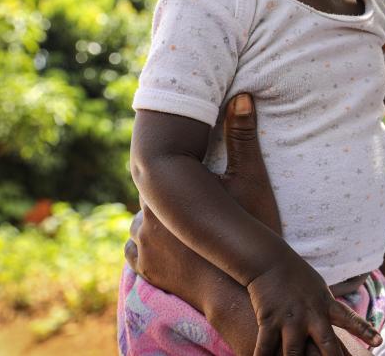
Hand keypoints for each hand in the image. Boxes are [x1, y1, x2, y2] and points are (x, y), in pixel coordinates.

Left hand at [125, 94, 279, 284]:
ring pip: (137, 222)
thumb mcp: (251, 181)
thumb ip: (242, 136)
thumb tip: (241, 94)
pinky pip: (133, 250)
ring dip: (153, 218)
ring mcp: (142, 246)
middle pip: (146, 194)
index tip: (173, 156)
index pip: (154, 167)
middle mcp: (145, 218)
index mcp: (165, 193)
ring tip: (171, 216)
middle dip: (160, 191)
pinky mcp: (145, 269)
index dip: (166, 162)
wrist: (241, 290)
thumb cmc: (250, 232)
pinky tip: (161, 241)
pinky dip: (145, 244)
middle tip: (175, 186)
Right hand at [247, 251, 380, 355]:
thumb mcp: (319, 290)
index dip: (364, 330)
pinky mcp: (268, 320)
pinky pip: (265, 348)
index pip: (349, 319)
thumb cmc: (297, 278)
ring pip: (294, 353)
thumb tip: (343, 322)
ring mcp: (289, 319)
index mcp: (326, 305)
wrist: (269, 260)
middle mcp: (310, 315)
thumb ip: (330, 309)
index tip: (379, 342)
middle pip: (326, 344)